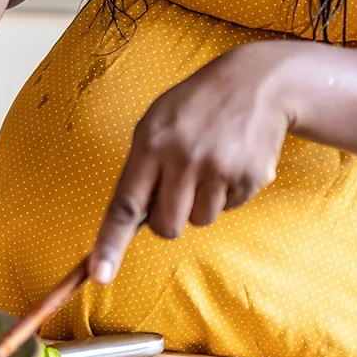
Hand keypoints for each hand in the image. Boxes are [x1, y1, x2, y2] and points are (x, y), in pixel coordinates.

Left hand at [86, 41, 307, 283]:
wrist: (257, 83)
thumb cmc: (197, 105)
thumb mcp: (158, 122)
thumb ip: (142, 165)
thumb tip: (132, 218)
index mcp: (152, 143)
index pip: (125, 204)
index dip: (110, 242)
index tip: (99, 273)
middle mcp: (183, 159)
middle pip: (166, 226)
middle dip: (169, 219)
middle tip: (179, 189)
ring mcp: (219, 169)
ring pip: (200, 221)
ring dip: (202, 203)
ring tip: (210, 164)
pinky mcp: (249, 178)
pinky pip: (230, 209)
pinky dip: (228, 193)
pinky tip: (232, 161)